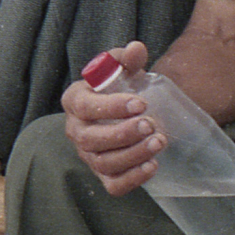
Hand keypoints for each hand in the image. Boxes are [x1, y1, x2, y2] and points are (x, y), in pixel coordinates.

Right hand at [61, 41, 169, 195]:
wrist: (125, 112)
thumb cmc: (120, 88)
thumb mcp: (122, 69)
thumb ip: (127, 58)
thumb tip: (136, 49)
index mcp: (74, 101)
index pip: (85, 107)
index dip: (111, 107)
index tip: (141, 103)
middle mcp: (76, 131)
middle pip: (91, 139)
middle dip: (122, 134)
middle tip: (150, 124)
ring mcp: (89, 156)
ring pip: (103, 163)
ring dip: (132, 155)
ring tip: (159, 141)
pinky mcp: (104, 175)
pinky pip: (113, 185)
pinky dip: (132, 179)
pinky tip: (153, 165)